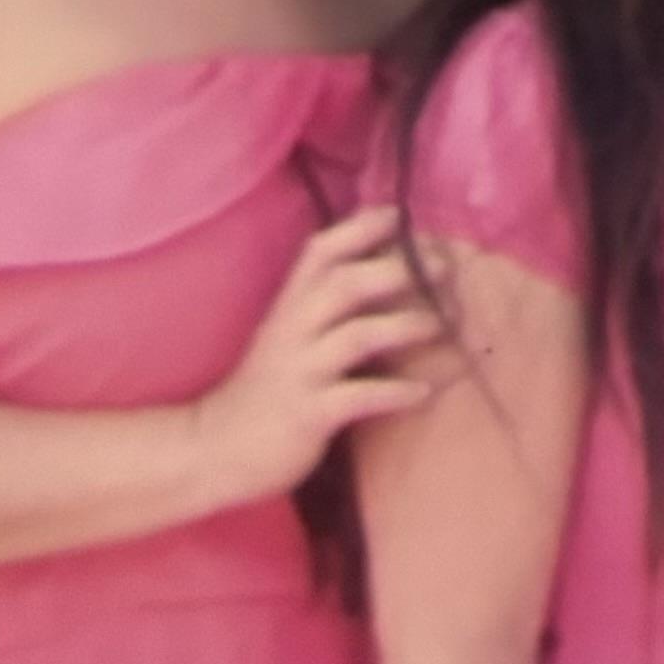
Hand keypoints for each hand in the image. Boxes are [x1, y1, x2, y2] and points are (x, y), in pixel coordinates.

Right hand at [191, 208, 436, 506]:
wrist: (216, 447)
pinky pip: (358, 397)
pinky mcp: (308, 414)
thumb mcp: (291, 335)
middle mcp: (293, 330)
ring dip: (407, 325)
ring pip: (357, 335)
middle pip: (346, 283)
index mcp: (290, 304)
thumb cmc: (269, 386)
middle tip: (447, 269)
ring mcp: (301, 371)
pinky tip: (424, 393)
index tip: (400, 216)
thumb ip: (330, 305)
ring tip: (444, 324)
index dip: (361, 228)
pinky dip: (396, 392)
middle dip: (401, 270)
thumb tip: (392, 273)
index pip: (321, 252)